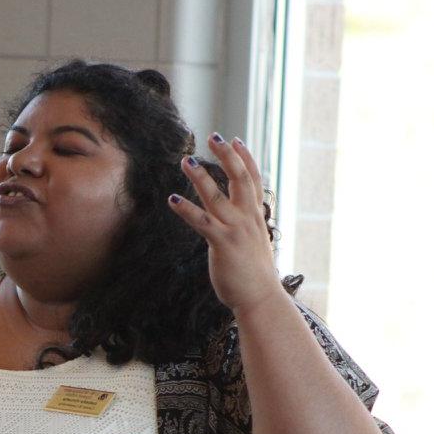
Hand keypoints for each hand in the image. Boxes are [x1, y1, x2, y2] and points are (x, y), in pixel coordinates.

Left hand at [167, 134, 280, 312]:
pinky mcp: (223, 244)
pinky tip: (172, 199)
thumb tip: (244, 221)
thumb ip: (248, 227)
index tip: (234, 140)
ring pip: (216, 196)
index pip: (253, 180)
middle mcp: (248, 218)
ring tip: (185, 160)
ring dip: (200, 176)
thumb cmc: (255, 275)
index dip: (245, 158)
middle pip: (239, 178)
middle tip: (214, 136)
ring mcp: (236, 229)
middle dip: (227, 155)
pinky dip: (186, 209)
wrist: (260, 298)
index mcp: (256, 217)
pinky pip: (202, 222)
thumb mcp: (255, 243)